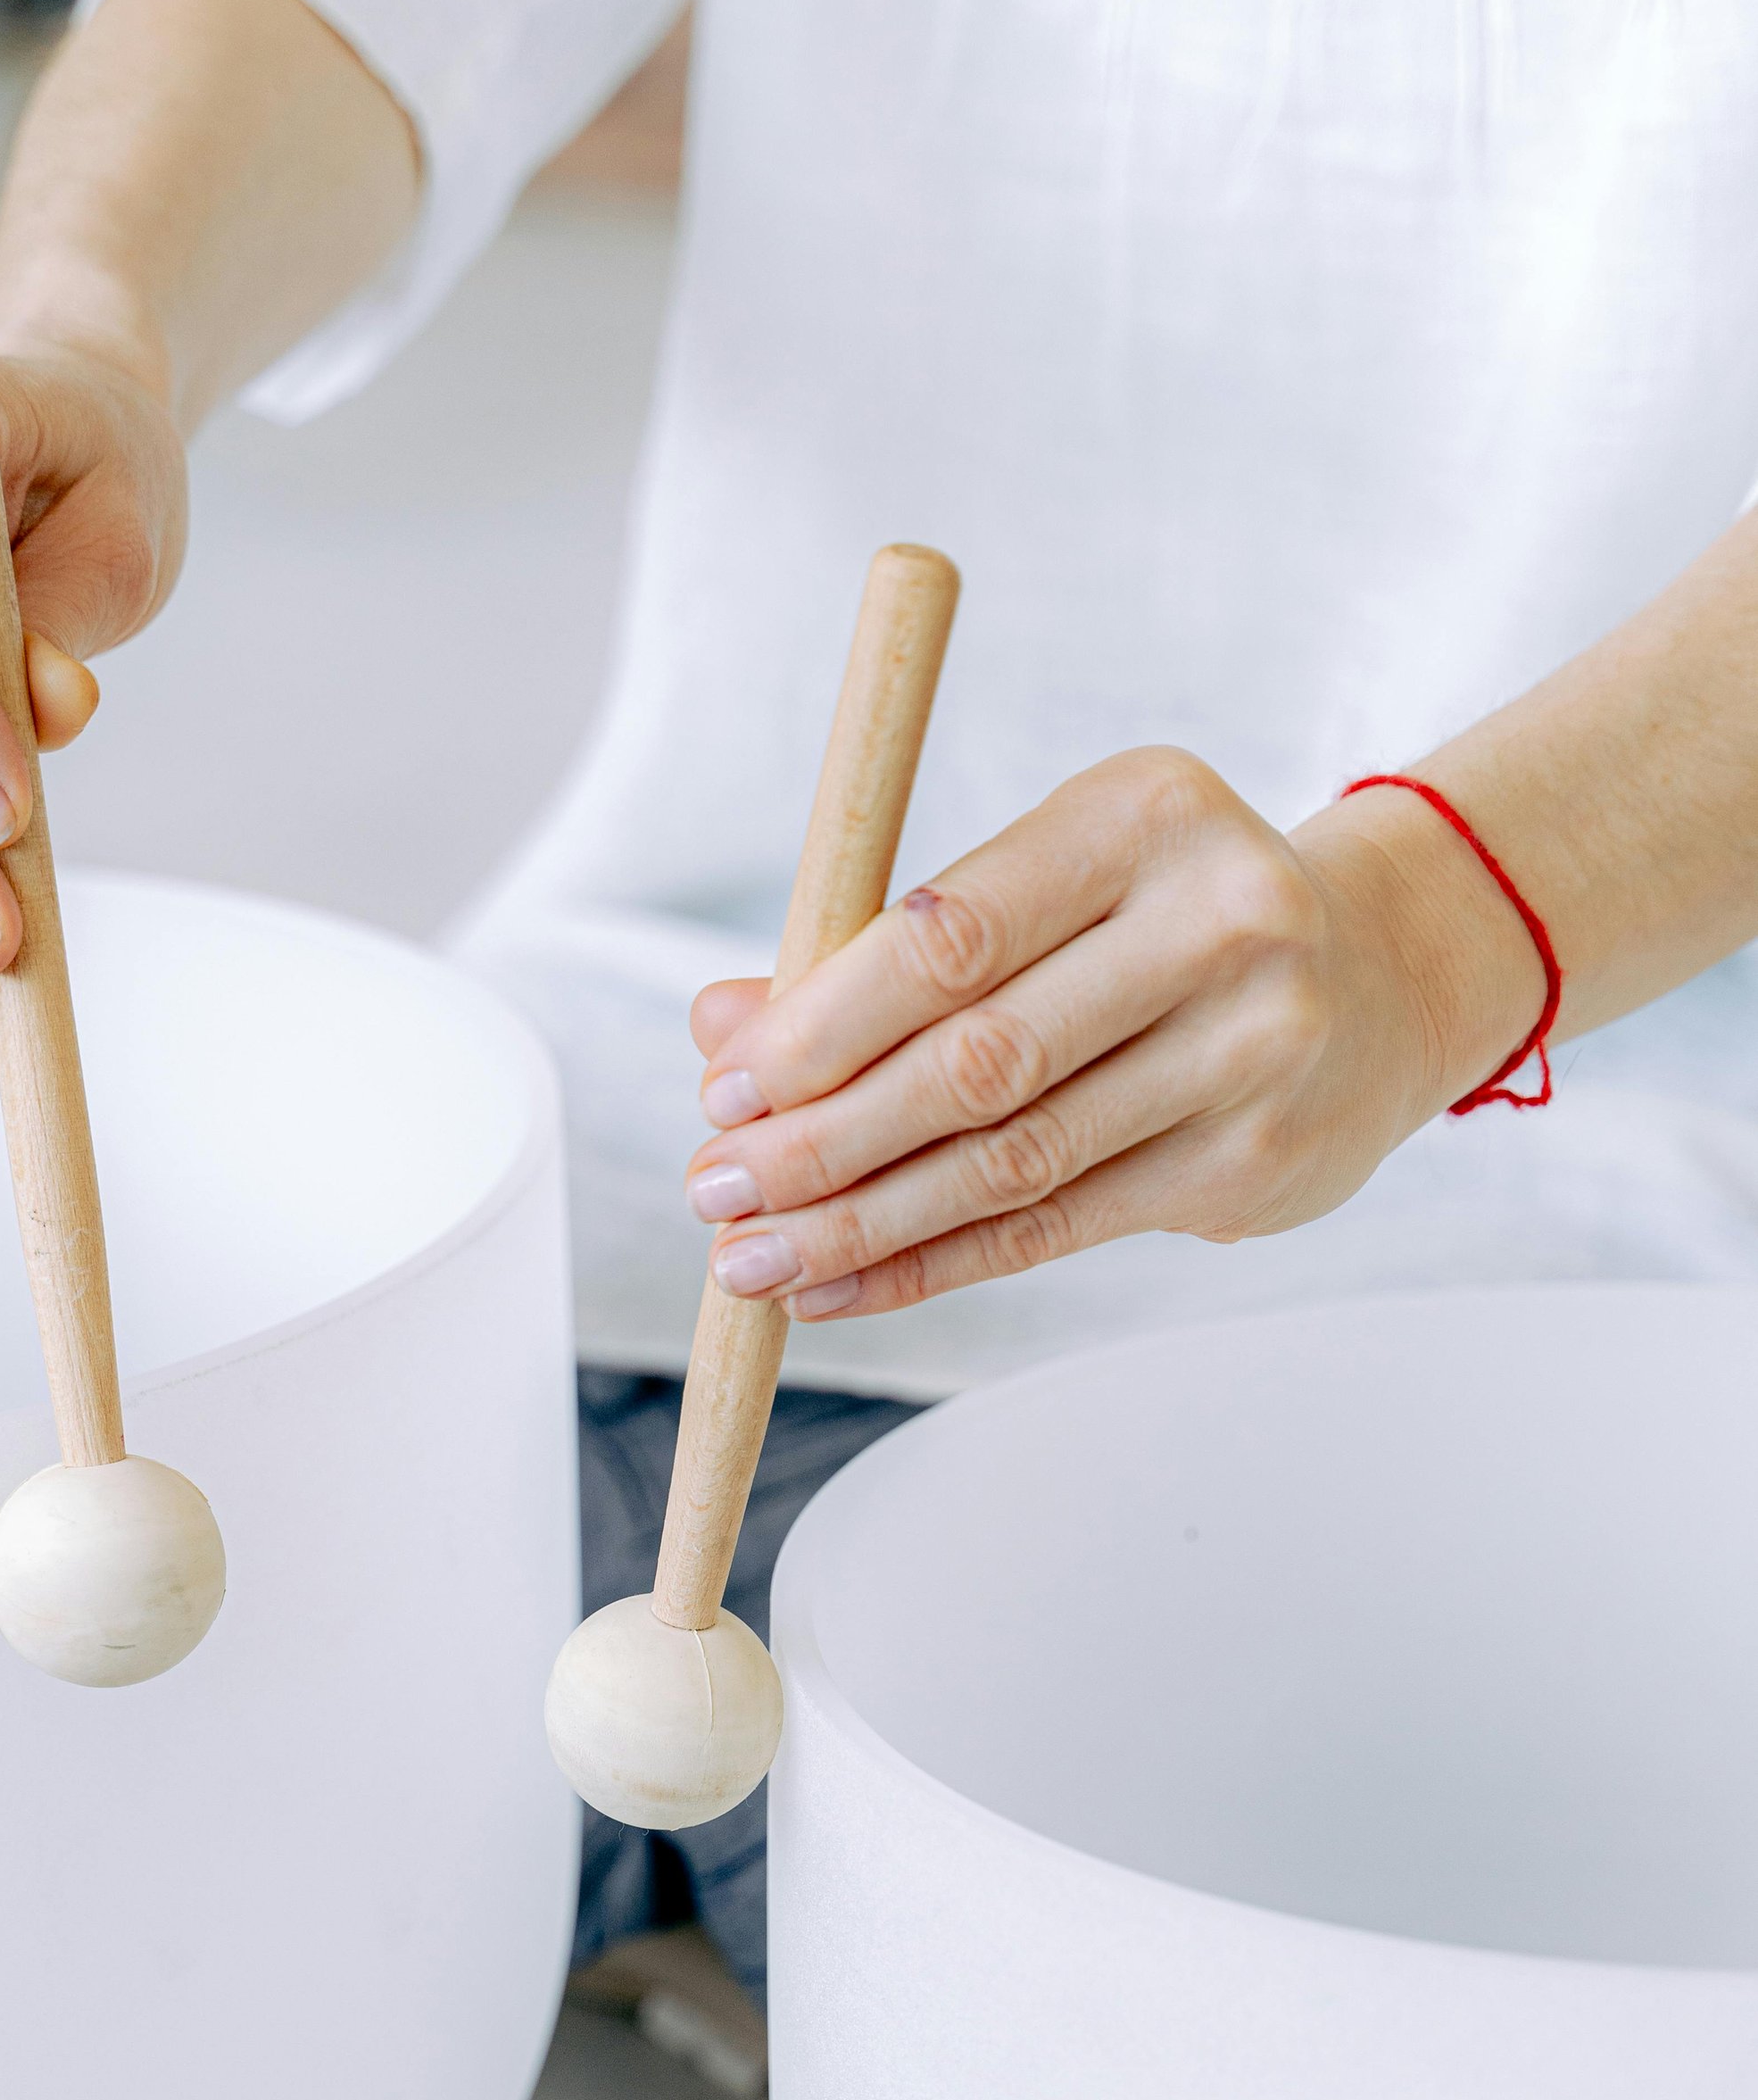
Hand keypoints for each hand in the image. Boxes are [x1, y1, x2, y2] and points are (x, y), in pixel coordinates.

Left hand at [683, 747, 1543, 1321]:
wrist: (1381, 980)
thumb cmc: (1161, 919)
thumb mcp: (1040, 886)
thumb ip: (880, 949)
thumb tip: (721, 1028)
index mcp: (1143, 813)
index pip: (950, 934)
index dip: (823, 1023)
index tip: (726, 1083)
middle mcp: (1218, 924)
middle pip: (978, 1060)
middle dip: (824, 1139)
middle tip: (717, 1188)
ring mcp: (1251, 1051)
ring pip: (1013, 1161)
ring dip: (861, 1221)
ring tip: (755, 1259)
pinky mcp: (1252, 1162)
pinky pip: (1055, 1229)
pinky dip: (931, 1264)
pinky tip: (840, 1286)